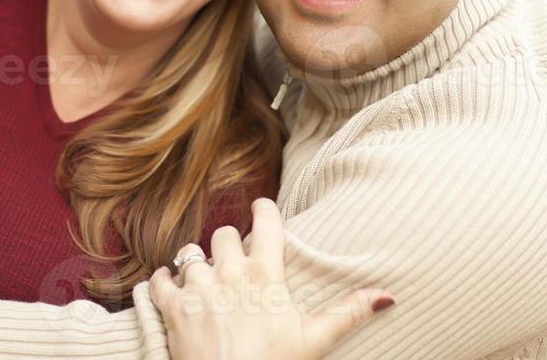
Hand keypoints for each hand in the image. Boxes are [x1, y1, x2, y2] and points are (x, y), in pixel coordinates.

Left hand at [149, 199, 393, 359]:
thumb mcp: (315, 339)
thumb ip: (349, 312)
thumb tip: (387, 295)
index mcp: (265, 275)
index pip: (265, 222)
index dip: (264, 210)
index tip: (263, 208)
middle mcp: (228, 272)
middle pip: (222, 234)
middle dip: (228, 244)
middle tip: (235, 262)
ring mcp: (197, 288)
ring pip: (190, 254)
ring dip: (198, 265)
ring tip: (207, 283)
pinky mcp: (172, 307)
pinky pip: (159, 280)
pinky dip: (164, 282)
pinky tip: (172, 288)